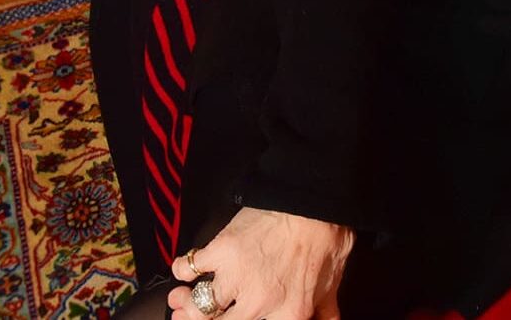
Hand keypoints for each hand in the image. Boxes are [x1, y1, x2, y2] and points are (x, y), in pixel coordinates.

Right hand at [168, 207, 354, 319]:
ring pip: (200, 305)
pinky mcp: (221, 252)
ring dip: (185, 303)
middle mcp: (258, 303)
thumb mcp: (331, 282)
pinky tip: (184, 269)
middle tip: (188, 317)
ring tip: (179, 299)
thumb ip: (326, 312)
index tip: (227, 318)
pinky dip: (183, 269)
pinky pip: (190, 268)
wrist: (313, 202)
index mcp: (287, 315)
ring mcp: (237, 279)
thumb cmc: (326, 239)